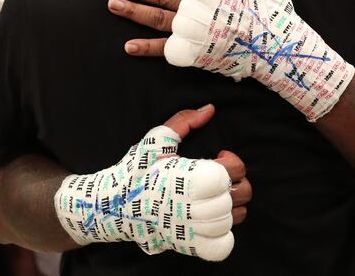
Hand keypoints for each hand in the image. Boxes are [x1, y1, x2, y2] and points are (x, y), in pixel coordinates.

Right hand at [54, 104, 234, 259]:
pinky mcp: (189, 245)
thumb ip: (184, 121)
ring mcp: (193, 228)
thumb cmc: (136, 171)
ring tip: (215, 195)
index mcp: (189, 178)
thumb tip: (210, 109)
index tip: (218, 156)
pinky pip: (224, 243)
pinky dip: (226, 231)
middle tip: (217, 176)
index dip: (231, 161)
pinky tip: (213, 218)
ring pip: (236, 217)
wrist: (114, 205)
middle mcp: (195, 206)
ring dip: (232, 203)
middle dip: (234, 180)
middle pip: (241, 194)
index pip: (231, 172)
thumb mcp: (156, 140)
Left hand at [107, 0, 261, 56]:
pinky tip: (128, 46)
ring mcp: (194, 31)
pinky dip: (147, 48)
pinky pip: (166, 50)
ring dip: (133, 12)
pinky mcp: (195, 53)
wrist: (277, 48)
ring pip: (157, 19)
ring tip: (113, 4)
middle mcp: (198, 8)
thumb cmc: (272, 12)